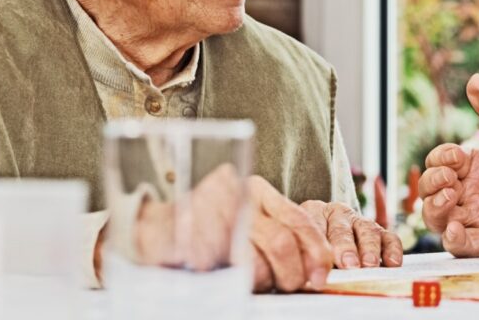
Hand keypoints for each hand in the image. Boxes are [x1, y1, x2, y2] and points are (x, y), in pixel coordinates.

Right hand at [133, 168, 332, 292]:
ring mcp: (211, 213)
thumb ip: (279, 236)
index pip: (298, 218)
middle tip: (289, 286)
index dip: (316, 250)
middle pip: (280, 240)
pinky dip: (227, 280)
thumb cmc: (212, 231)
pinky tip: (225, 277)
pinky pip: (219, 267)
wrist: (157, 230)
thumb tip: (315, 267)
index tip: (321, 275)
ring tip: (254, 283)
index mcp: (256, 191)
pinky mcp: (188, 236)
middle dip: (291, 273)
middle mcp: (236, 196)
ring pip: (251, 259)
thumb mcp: (250, 224)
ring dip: (259, 280)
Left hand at [300, 200, 402, 268]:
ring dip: (369, 249)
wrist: (321, 239)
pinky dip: (392, 249)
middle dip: (346, 247)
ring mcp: (360, 220)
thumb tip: (310, 279)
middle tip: (349, 264)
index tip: (323, 263)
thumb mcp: (302, 248)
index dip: (319, 245)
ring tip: (370, 265)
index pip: (314, 225)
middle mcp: (337, 213)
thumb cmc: (308, 247)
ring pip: (367, 230)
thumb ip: (306, 260)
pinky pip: (389, 237)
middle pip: (341, 229)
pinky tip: (392, 263)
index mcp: (313, 212)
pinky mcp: (379, 231)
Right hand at [418, 74, 478, 256]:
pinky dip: (452, 239)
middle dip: (430, 182)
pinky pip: (461, 246)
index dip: (441, 157)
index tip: (458, 155)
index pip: (443, 160)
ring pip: (437, 219)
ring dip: (433, 208)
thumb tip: (474, 81)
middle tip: (449, 179)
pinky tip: (457, 229)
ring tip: (449, 198)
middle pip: (432, 189)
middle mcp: (475, 193)